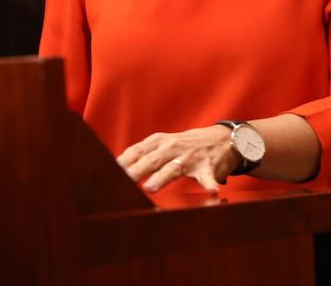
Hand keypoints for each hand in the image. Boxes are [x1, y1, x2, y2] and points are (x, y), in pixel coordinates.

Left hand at [117, 124, 238, 194]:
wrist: (223, 138)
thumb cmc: (186, 145)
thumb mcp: (164, 144)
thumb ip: (143, 155)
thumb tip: (116, 168)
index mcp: (159, 142)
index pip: (136, 152)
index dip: (122, 163)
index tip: (107, 174)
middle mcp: (173, 147)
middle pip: (150, 160)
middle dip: (134, 172)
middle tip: (121, 183)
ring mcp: (190, 157)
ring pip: (173, 168)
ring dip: (161, 177)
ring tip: (150, 187)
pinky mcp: (208, 167)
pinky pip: (208, 176)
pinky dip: (209, 183)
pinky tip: (211, 191)